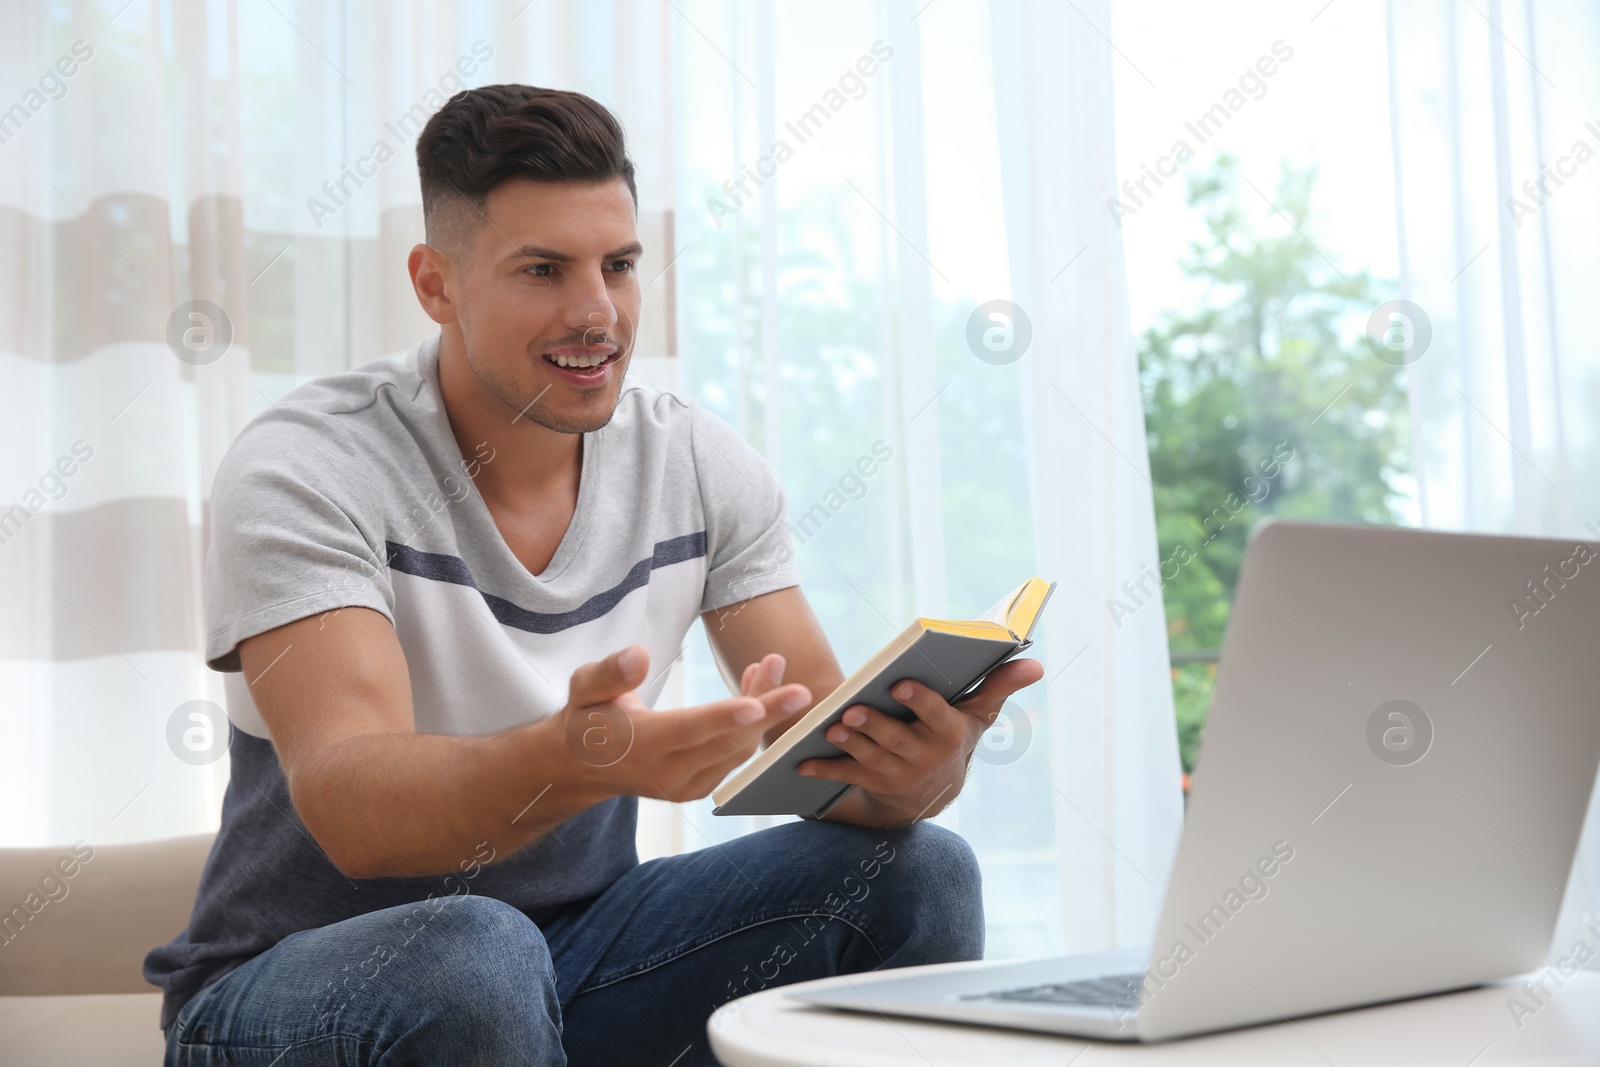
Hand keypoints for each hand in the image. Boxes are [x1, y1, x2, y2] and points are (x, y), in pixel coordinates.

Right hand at [555, 645, 811, 803]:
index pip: (687, 731)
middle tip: (797, 684)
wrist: (583, 766)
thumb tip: (638, 655)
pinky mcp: (698, 788)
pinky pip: (735, 756)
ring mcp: (685, 786)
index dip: (722, 718)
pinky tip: (757, 692)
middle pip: (726, 742)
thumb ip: (609, 673)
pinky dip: (751, 727)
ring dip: (763, 711)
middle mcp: (666, 773)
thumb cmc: (586, 717)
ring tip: (770, 666)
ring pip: (737, 749)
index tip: (756, 705)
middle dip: (765, 711)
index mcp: (639, 746)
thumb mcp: (583, 688)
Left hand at [795, 657, 1044, 825]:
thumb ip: (1001, 684)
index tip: (900, 684)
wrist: (936, 791)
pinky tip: (802, 763)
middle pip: (897, 739)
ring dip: (850, 743)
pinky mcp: (873, 785)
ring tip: (832, 727)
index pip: (935, 715)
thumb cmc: (955, 735)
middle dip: (875, 724)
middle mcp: (925, 758)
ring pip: (870, 758)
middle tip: (853, 708)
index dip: (918, 701)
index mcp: (949, 733)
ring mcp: (898, 775)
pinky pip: (846, 777)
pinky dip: (824, 770)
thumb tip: (1035, 663)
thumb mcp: (978, 713)